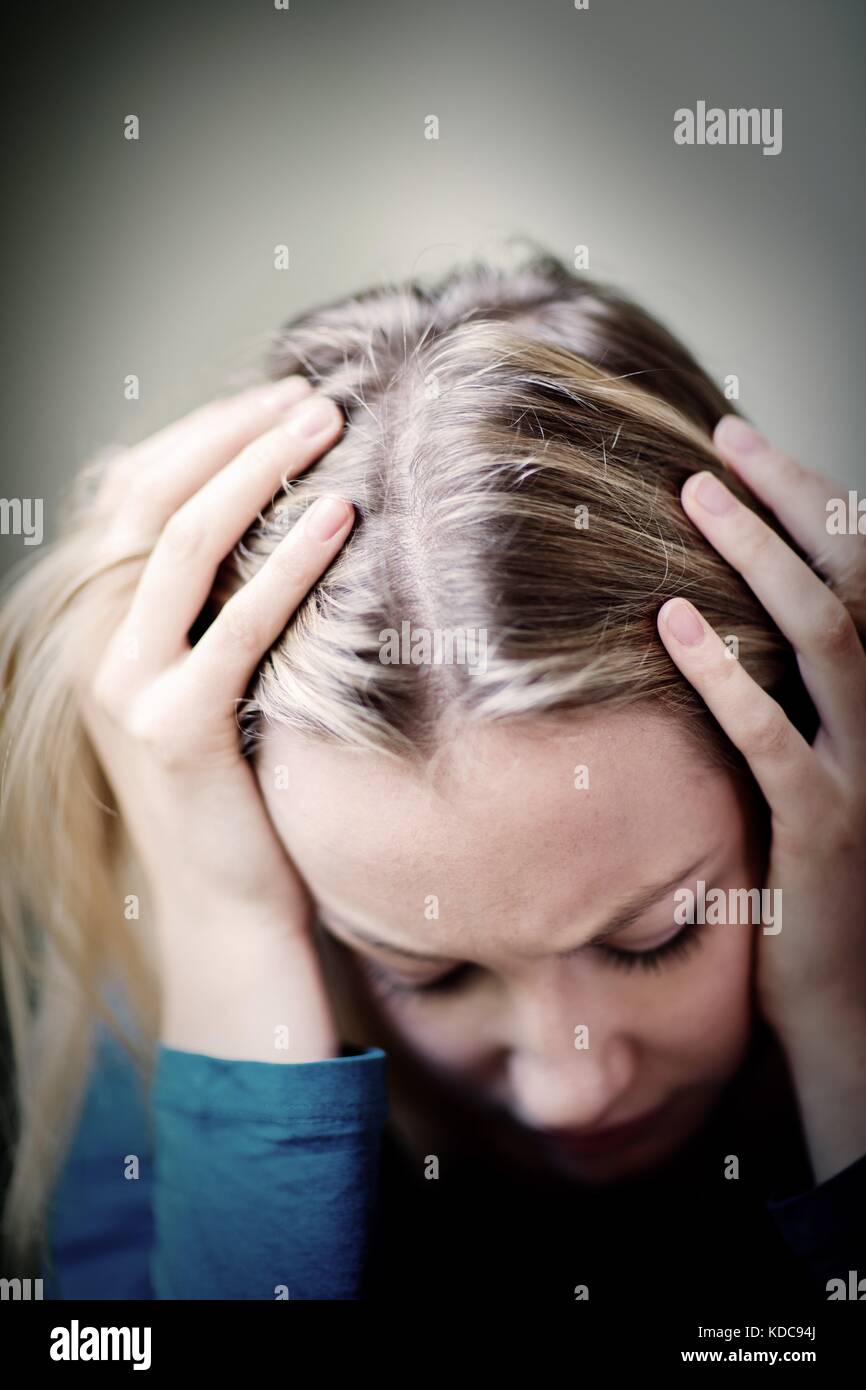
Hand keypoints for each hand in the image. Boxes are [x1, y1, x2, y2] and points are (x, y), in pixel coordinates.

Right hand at [73, 377, 354, 1060]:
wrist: (228, 905)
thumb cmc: (240, 784)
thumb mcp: (218, 676)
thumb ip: (224, 603)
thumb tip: (292, 510)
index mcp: (104, 620)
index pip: (136, 491)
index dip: (205, 433)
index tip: (279, 397)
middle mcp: (99, 642)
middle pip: (153, 497)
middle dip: (233, 433)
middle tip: (313, 394)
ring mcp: (127, 686)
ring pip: (183, 542)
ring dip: (258, 469)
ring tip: (327, 425)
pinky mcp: (174, 730)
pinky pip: (234, 626)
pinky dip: (287, 563)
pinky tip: (338, 517)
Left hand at [655, 417, 865, 1050]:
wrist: (843, 1002)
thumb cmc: (805, 878)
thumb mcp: (802, 768)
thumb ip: (780, 694)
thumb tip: (700, 612)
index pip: (864, 575)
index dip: (815, 501)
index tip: (748, 445)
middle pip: (856, 582)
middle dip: (794, 500)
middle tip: (723, 441)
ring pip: (829, 638)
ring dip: (762, 558)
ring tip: (696, 496)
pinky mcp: (825, 828)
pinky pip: (775, 739)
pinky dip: (724, 676)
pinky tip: (670, 625)